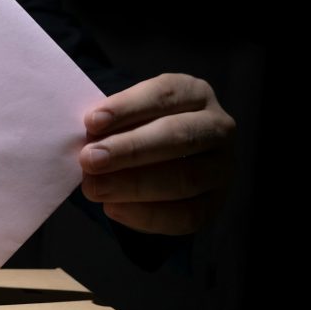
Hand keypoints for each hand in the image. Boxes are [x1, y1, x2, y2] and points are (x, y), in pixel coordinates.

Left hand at [79, 73, 234, 234]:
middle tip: (90, 159)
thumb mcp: (126, 119)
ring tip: (95, 187)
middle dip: (130, 149)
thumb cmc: (136, 134)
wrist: (159, 169)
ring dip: (134, 184)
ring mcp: (221, 167)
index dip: (127, 108)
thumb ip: (111, 126)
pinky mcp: (215, 204)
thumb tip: (89, 141)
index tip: (92, 121)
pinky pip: (185, 214)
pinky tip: (113, 208)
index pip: (164, 95)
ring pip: (185, 177)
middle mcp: (217, 128)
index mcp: (194, 94)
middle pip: (177, 136)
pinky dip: (145, 214)